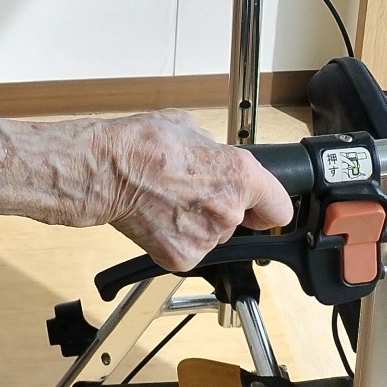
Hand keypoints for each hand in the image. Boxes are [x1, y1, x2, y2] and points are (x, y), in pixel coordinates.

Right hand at [89, 110, 294, 270]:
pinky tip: (158, 216)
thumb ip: (213, 151)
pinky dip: (175, 238)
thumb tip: (214, 159)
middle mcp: (228, 211)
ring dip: (197, 222)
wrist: (106, 171)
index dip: (269, 205)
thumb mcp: (189, 128)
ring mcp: (206, 239)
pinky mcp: (182, 258)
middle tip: (191, 191)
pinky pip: (189, 249)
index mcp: (239, 176)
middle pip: (239, 220)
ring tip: (168, 200)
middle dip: (220, 207)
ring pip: (212, 235)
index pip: (280, 207)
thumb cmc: (142, 145)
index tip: (261, 207)